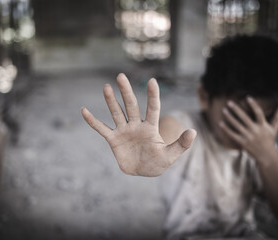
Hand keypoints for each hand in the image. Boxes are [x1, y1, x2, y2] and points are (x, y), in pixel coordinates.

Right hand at [81, 73, 195, 176]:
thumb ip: (181, 144)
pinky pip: (102, 129)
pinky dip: (93, 121)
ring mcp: (124, 131)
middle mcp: (136, 125)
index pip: (152, 108)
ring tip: (106, 87)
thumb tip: (193, 131)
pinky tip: (84, 111)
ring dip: (111, 101)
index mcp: (151, 127)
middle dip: (126, 92)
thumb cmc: (158, 162)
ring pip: (117, 113)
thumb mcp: (171, 155)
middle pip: (131, 106)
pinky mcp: (114, 140)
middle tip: (121, 76)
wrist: (144, 171)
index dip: (152, 96)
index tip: (152, 81)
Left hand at [219, 97, 277, 159]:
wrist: (266, 156)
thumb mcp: (274, 129)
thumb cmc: (269, 140)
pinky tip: (220, 123)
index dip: (253, 105)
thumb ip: (276, 117)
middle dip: (236, 109)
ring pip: (237, 125)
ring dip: (229, 117)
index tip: (247, 97)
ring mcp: (248, 137)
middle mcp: (255, 130)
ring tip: (224, 110)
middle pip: (244, 117)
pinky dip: (226, 129)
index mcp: (263, 126)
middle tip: (229, 102)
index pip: (258, 113)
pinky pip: (232, 134)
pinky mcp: (242, 142)